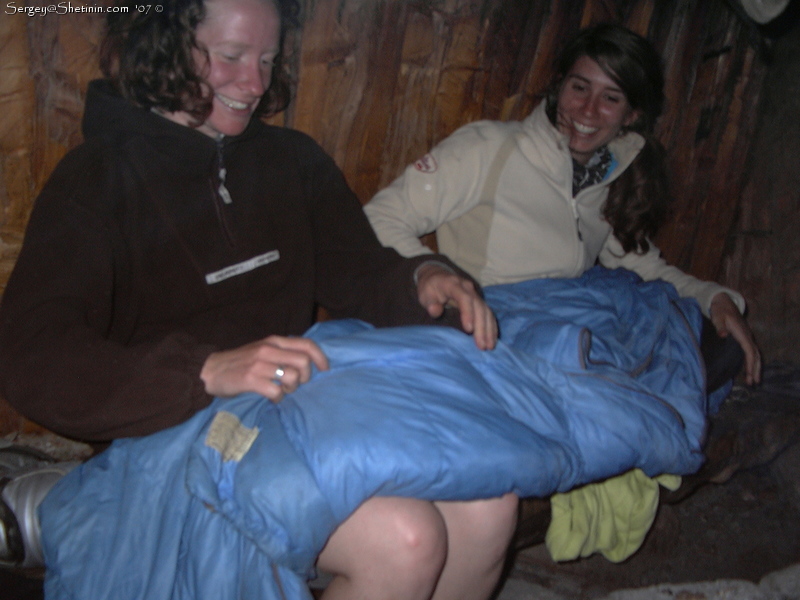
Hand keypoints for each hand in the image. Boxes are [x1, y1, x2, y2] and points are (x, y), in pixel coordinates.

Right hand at [200, 336, 328, 401]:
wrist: (210, 370)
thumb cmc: (241, 362)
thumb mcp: (263, 350)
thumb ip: (282, 352)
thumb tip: (307, 361)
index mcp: (274, 341)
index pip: (307, 344)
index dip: (320, 358)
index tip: (324, 370)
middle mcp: (269, 350)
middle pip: (304, 362)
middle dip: (305, 377)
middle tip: (295, 384)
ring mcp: (259, 364)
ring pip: (292, 377)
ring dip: (291, 388)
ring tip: (281, 390)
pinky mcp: (250, 379)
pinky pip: (276, 392)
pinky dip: (277, 398)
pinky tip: (271, 397)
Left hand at [415, 263, 497, 349]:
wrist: (437, 276)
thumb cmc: (430, 288)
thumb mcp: (425, 294)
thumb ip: (430, 303)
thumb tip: (435, 311)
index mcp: (453, 285)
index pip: (464, 298)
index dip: (468, 313)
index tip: (469, 329)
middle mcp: (467, 288)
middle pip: (479, 306)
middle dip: (481, 327)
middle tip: (482, 346)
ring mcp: (475, 294)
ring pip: (486, 311)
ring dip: (489, 329)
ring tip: (489, 346)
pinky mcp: (478, 301)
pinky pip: (488, 313)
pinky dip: (491, 326)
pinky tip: (491, 339)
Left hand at [709, 292, 761, 384]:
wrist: (723, 302)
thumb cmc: (720, 311)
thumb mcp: (718, 317)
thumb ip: (720, 326)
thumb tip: (723, 334)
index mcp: (742, 333)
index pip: (749, 350)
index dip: (750, 363)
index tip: (750, 374)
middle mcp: (747, 336)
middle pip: (755, 355)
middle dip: (755, 369)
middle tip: (753, 383)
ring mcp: (747, 337)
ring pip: (755, 354)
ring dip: (755, 367)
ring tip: (752, 381)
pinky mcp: (744, 338)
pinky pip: (750, 352)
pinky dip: (751, 362)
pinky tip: (748, 371)